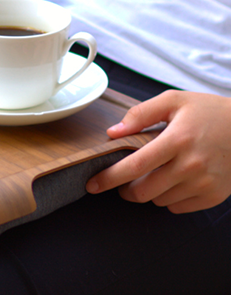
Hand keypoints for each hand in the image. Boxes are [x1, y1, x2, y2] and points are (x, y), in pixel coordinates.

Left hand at [86, 90, 230, 212]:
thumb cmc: (209, 112)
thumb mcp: (173, 100)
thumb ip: (140, 114)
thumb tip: (113, 132)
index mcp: (177, 139)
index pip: (135, 165)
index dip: (109, 177)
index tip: (93, 184)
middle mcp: (191, 165)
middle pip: (144, 191)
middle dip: (124, 189)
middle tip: (121, 180)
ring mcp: (204, 183)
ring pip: (159, 200)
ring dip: (147, 191)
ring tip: (152, 173)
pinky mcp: (214, 196)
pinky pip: (178, 207)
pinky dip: (167, 198)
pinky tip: (171, 180)